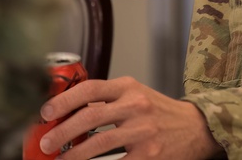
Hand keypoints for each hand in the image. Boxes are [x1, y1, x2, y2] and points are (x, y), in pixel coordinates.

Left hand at [37, 76, 223, 159]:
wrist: (196, 128)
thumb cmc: (160, 113)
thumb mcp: (136, 95)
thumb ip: (108, 100)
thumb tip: (67, 113)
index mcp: (129, 87)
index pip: (90, 89)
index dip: (63, 101)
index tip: (45, 113)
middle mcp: (136, 106)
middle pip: (89, 117)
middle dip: (61, 132)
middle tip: (46, 143)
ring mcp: (143, 132)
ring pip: (99, 145)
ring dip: (73, 155)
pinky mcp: (149, 155)